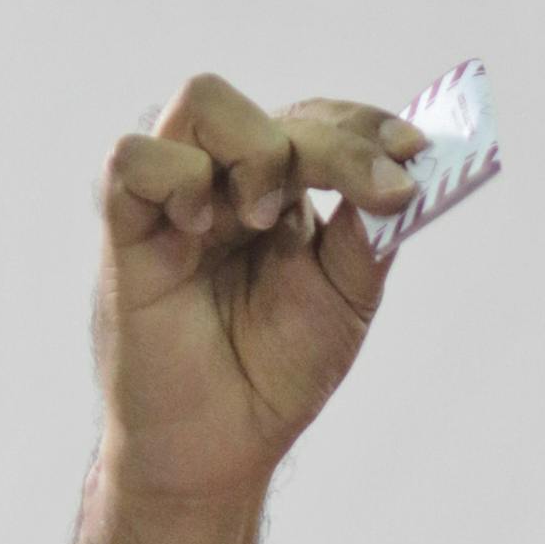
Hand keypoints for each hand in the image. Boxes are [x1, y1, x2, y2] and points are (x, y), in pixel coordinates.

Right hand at [94, 73, 428, 508]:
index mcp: (283, 192)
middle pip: (277, 111)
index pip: (322, 124)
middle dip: (340, 146)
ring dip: (260, 153)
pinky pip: (136, 158)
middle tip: (383, 192)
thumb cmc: (277, 371)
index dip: (368, 127)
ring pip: (205, 101)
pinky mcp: (125, 224)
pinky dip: (180, 178)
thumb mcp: (347, 301)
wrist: (222, 443)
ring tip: (269, 222)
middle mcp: (228, 181)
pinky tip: (204, 227)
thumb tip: (400, 179)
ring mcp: (176, 196)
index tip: (419, 150)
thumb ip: (369, 238)